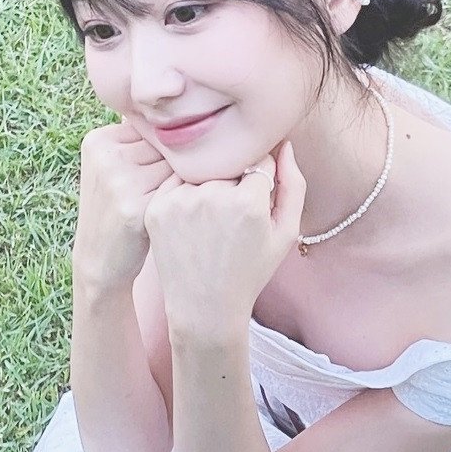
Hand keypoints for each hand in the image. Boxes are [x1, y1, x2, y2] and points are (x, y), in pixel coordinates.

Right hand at [72, 121, 174, 289]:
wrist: (100, 262)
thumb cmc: (120, 209)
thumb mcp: (116, 170)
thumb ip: (143, 142)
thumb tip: (191, 112)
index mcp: (100, 140)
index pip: (157, 129)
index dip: (170, 153)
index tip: (163, 175)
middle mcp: (107, 156)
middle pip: (169, 146)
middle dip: (177, 168)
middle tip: (169, 193)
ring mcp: (118, 181)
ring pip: (178, 166)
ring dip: (185, 184)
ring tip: (171, 204)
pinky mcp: (134, 207)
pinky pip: (179, 190)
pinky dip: (185, 201)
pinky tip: (176, 216)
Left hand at [143, 141, 305, 340]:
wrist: (204, 307)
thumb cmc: (250, 270)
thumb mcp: (286, 233)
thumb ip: (294, 185)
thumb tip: (285, 145)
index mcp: (249, 202)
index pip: (260, 163)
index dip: (261, 182)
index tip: (255, 203)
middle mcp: (212, 196)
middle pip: (230, 165)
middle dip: (235, 182)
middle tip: (231, 217)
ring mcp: (181, 200)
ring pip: (203, 172)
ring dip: (209, 185)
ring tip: (211, 222)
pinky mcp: (157, 207)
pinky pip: (177, 182)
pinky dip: (186, 194)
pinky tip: (192, 222)